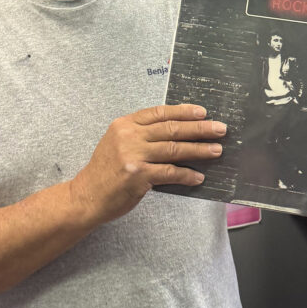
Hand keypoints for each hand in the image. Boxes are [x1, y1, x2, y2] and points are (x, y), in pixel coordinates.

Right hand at [69, 104, 224, 226]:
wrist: (87, 196)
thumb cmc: (105, 171)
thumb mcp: (117, 142)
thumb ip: (141, 134)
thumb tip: (175, 131)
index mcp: (125, 124)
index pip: (159, 112)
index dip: (183, 111)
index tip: (202, 112)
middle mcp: (129, 136)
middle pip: (171, 128)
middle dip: (199, 128)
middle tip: (220, 129)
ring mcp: (134, 155)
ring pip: (174, 148)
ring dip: (199, 150)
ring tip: (216, 150)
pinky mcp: (138, 175)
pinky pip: (170, 172)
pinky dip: (186, 174)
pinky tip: (198, 177)